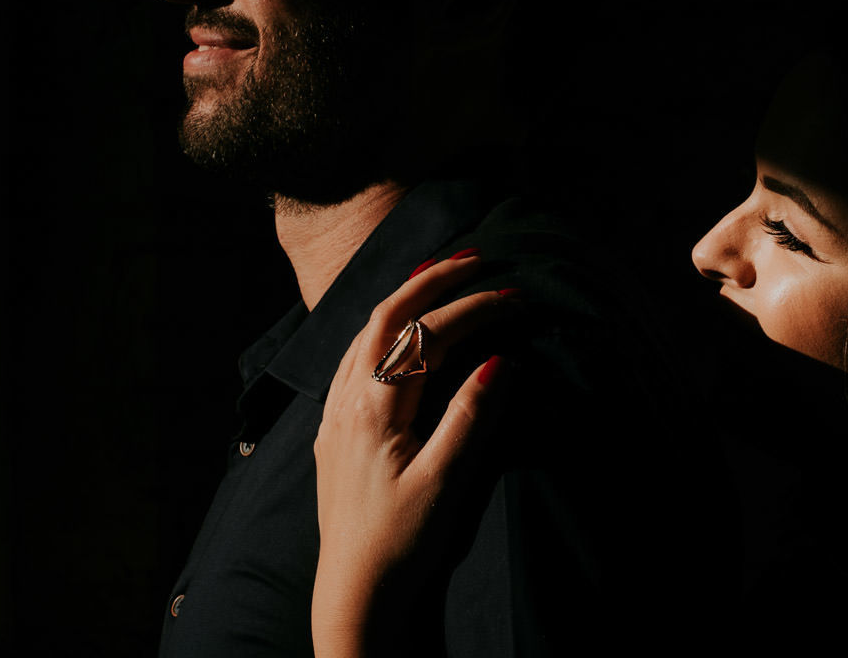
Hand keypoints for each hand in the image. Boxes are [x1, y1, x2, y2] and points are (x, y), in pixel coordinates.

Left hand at [311, 251, 517, 657]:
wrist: (353, 591)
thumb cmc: (401, 541)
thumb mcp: (444, 482)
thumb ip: (470, 416)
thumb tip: (499, 358)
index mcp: (374, 407)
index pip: (428, 336)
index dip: (474, 310)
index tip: (515, 297)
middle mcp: (346, 399)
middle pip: (388, 316)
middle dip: (431, 280)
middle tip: (474, 257)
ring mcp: (333, 412)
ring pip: (365, 331)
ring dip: (404, 297)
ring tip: (439, 275)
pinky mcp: (332, 428)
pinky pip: (353, 355)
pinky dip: (382, 326)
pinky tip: (396, 329)